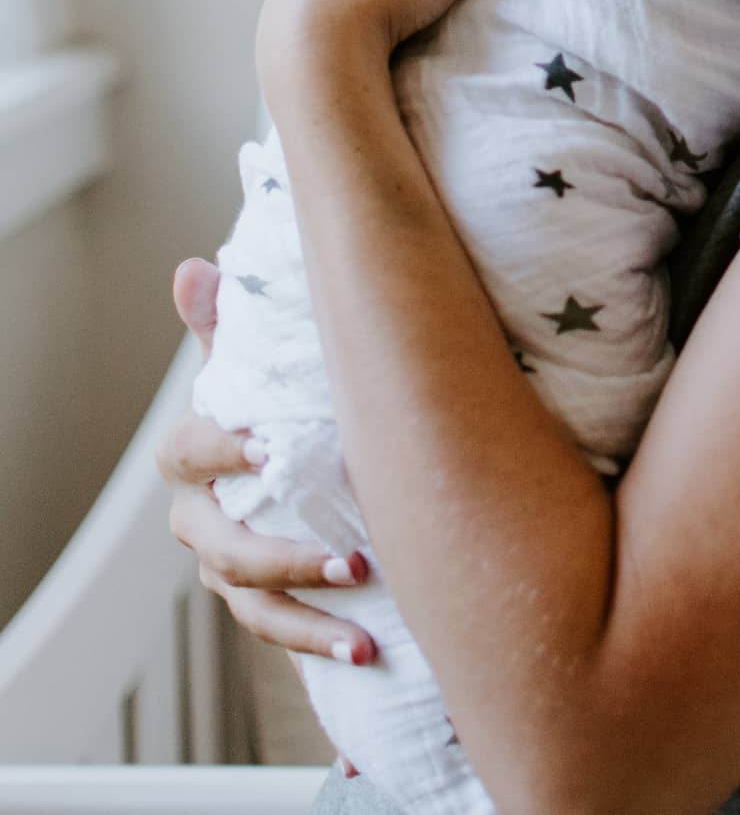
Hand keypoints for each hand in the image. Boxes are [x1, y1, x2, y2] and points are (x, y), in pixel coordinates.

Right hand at [156, 257, 378, 676]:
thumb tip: (194, 269)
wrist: (293, 453)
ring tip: (366, 628)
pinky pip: (281, 631)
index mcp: (196, 454)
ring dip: (307, 621)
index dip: (221, 448)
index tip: (266, 446)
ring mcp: (229, 566)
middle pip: (223, 549)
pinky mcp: (263, 599)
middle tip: (353, 559)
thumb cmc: (273, 396)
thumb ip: (227, 322)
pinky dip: (317, 645)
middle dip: (284, 559)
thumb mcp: (254, 358)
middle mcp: (204, 516)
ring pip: (253, 605)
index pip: (190, 451)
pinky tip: (366, 653)